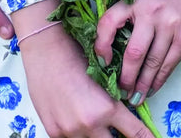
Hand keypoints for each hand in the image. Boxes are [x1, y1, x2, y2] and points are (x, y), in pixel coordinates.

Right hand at [19, 22, 154, 137]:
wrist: (46, 50)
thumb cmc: (76, 55)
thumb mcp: (103, 77)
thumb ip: (113, 101)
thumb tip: (125, 111)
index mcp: (107, 108)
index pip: (135, 133)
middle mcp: (90, 124)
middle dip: (119, 136)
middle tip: (120, 128)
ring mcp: (70, 131)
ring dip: (98, 134)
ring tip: (95, 117)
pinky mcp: (54, 133)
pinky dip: (78, 132)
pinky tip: (77, 118)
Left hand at [94, 0, 180, 102]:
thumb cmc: (168, 5)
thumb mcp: (146, 5)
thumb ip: (130, 24)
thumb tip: (111, 59)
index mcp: (136, 1)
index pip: (110, 21)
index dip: (101, 44)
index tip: (103, 63)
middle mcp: (152, 11)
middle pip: (134, 52)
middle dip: (126, 77)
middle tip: (121, 91)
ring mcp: (171, 25)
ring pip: (151, 63)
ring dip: (142, 85)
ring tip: (135, 97)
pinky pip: (167, 66)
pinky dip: (157, 82)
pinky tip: (151, 90)